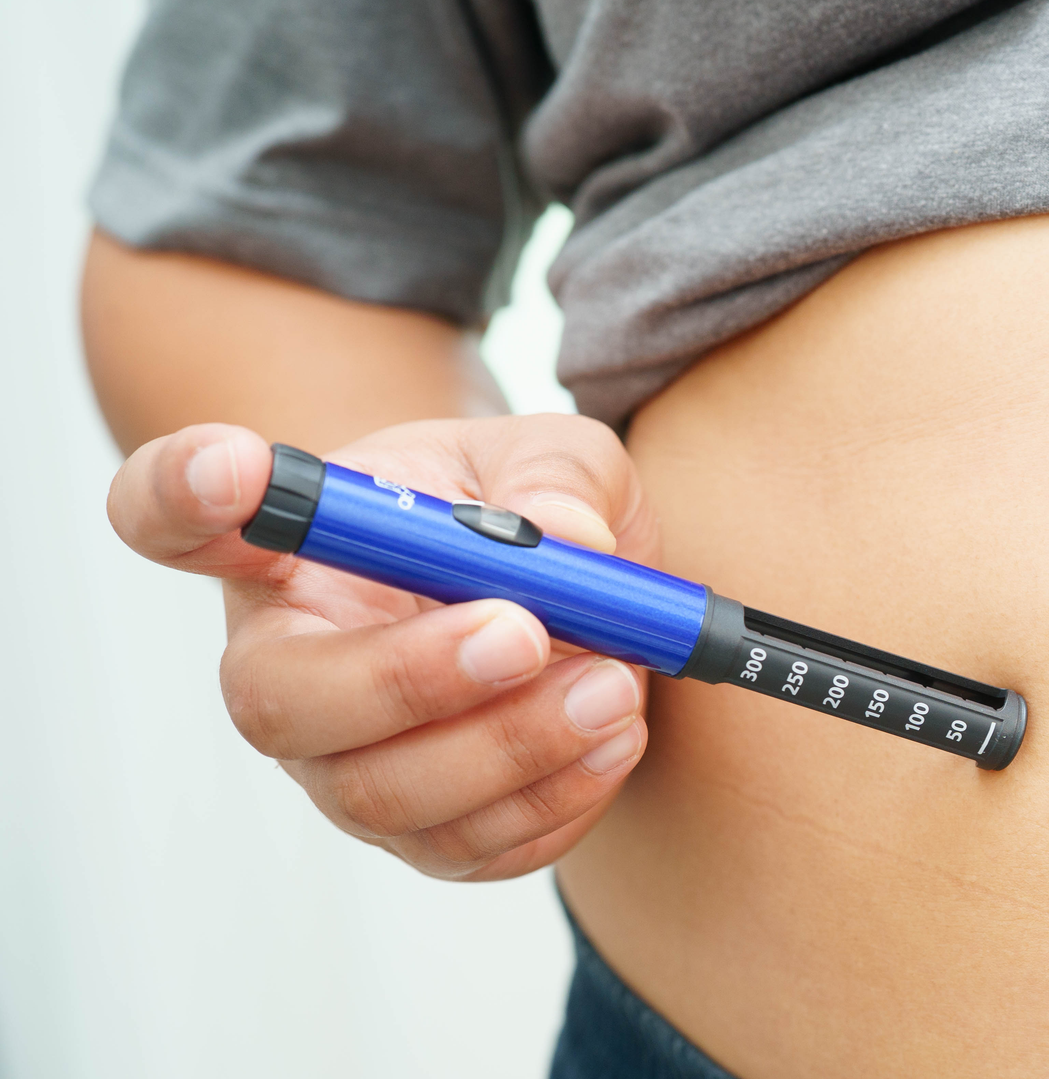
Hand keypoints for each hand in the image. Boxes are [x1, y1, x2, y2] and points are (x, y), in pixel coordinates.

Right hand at [108, 416, 659, 879]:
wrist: (585, 610)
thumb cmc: (535, 516)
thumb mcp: (558, 457)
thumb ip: (560, 475)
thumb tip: (565, 534)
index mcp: (288, 546)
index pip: (174, 517)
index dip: (181, 495)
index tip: (235, 467)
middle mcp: (289, 665)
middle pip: (278, 702)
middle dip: (405, 677)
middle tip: (528, 632)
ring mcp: (344, 764)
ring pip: (382, 796)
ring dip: (510, 747)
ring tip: (612, 684)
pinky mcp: (426, 833)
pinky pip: (470, 849)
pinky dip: (556, 798)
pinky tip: (615, 734)